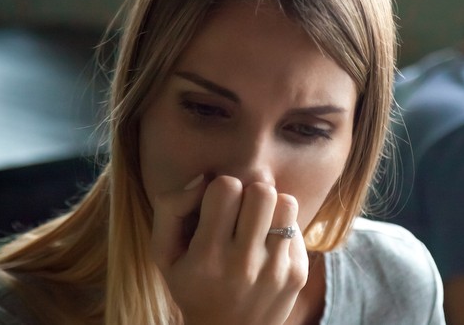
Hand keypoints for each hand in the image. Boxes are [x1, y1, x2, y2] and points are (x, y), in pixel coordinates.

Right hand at [149, 175, 308, 324]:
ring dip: (269, 207)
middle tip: (239, 212)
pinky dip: (281, 228)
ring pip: (285, 203)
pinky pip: (296, 226)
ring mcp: (275, 270)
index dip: (221, 189)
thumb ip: (171, 209)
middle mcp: (243, 263)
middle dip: (248, 193)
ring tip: (256, 223)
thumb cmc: (192, 286)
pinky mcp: (297, 274)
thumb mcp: (165, 254)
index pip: (226, 187)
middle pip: (261, 191)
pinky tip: (266, 245)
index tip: (217, 206)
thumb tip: (203, 177)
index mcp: (207, 256)